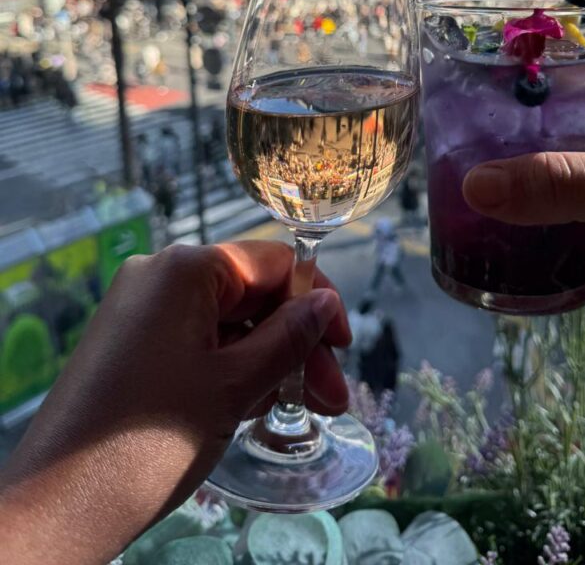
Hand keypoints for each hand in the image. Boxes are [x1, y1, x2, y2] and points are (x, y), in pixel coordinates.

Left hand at [0, 241, 350, 564]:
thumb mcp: (235, 384)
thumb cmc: (151, 439)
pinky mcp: (130, 346)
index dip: (316, 301)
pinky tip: (255, 407)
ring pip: (227, 322)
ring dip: (269, 360)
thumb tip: (325, 302)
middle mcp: (159, 277)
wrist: (59, 506)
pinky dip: (232, 368)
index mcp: (185, 269)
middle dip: (296, 343)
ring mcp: (140, 311)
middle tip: (330, 399)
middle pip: (252, 294)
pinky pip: (197, 342)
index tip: (341, 350)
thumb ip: (288, 338)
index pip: (273, 262)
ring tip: (298, 410)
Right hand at [463, 71, 584, 344]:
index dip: (527, 88)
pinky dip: (557, 245)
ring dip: (532, 202)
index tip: (466, 101)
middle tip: (452, 162)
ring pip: (574, 193)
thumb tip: (477, 185)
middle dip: (516, 152)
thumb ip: (571, 184)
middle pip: (567, 140)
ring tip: (471, 207)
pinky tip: (519, 252)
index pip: (578, 81)